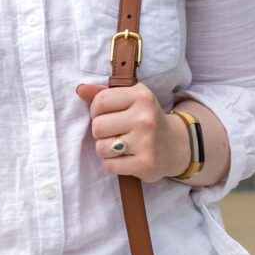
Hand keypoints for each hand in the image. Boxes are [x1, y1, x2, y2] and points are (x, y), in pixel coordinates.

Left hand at [76, 81, 190, 183]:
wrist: (174, 145)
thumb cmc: (144, 119)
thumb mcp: (129, 99)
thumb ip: (103, 93)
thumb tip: (80, 89)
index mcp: (141, 96)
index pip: (100, 101)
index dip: (96, 110)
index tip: (107, 115)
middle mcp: (145, 118)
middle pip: (97, 126)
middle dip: (100, 132)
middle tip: (115, 132)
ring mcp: (146, 142)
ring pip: (101, 148)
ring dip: (106, 149)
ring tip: (120, 145)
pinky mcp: (145, 163)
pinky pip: (110, 165)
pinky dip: (113, 163)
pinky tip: (126, 158)